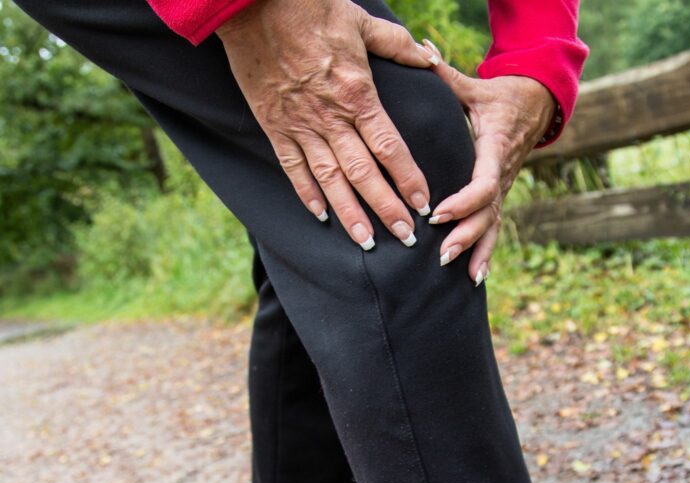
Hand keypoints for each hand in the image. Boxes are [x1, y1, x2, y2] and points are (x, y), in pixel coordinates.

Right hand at [217, 0, 439, 249]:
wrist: (250, 4)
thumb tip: (429, 59)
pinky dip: (306, 193)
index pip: (390, 147)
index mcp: (358, 94)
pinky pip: (292, 167)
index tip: (423, 204)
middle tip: (405, 238)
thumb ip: (397, 45)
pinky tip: (321, 216)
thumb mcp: (361, 22)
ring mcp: (300, 125)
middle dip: (386, 208)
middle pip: (364, 173)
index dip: (408, 178)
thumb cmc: (309, 8)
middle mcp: (331, 117)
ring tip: (366, 241)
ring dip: (349, 213)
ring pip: (329, 179)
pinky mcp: (273, 124)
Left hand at [423, 42, 556, 284]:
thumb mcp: (475, 86)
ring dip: (479, 251)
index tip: (438, 214)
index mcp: (495, 150)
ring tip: (466, 277)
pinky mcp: (501, 196)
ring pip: (494, 226)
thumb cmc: (501, 95)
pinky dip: (486, 253)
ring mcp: (504, 189)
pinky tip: (475, 279)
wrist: (537, 105)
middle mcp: (502, 175)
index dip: (463, 202)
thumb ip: (445, 74)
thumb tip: (420, 49)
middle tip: (442, 254)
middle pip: (487, 213)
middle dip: (466, 236)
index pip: (482, 183)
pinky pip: (494, 227)